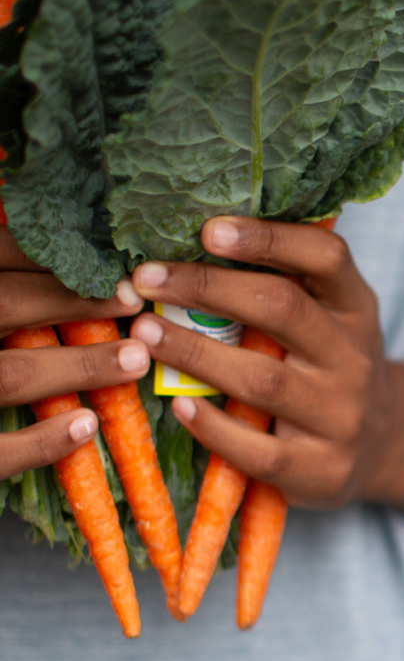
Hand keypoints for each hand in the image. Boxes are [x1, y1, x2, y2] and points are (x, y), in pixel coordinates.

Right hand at [0, 228, 147, 477]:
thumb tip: (19, 219)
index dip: (44, 256)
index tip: (104, 258)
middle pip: (1, 304)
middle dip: (71, 301)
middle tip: (133, 301)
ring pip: (5, 375)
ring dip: (76, 366)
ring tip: (133, 359)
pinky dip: (38, 441)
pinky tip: (84, 425)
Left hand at [128, 217, 403, 516]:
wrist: (385, 446)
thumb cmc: (333, 368)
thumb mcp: (334, 319)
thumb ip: (291, 282)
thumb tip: (197, 232)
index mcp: (356, 310)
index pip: (326, 258)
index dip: (269, 239)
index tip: (208, 229)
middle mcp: (354, 360)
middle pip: (283, 310)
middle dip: (208, 288)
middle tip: (147, 278)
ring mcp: (340, 417)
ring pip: (263, 379)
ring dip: (195, 353)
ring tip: (146, 334)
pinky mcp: (321, 469)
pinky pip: (260, 450)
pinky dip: (214, 427)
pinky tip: (179, 406)